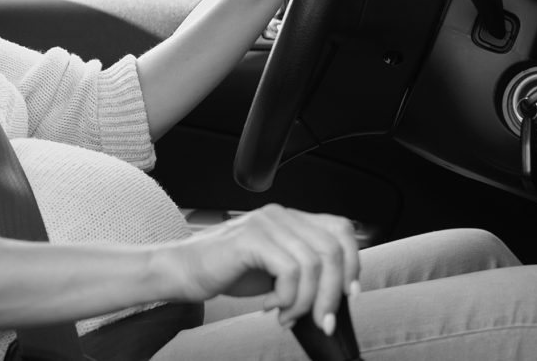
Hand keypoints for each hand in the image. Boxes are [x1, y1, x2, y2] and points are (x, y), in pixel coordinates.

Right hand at [165, 204, 360, 334]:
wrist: (183, 271)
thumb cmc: (225, 270)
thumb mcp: (274, 269)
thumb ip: (303, 271)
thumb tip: (337, 295)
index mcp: (289, 218)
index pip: (340, 229)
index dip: (353, 262)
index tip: (350, 295)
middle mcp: (280, 215)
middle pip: (332, 250)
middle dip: (331, 294)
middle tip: (321, 320)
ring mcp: (265, 224)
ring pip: (313, 264)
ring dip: (305, 301)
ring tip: (286, 314)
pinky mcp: (251, 239)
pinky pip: (289, 271)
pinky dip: (286, 297)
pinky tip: (269, 305)